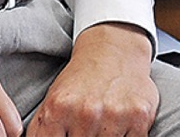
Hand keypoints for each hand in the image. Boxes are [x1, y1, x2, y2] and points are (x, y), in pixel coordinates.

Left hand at [26, 22, 157, 136]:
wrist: (114, 50)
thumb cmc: (81, 80)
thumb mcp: (51, 102)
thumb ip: (40, 132)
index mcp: (59, 109)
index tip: (68, 134)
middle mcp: (86, 112)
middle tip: (84, 128)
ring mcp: (114, 116)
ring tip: (101, 125)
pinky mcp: (139, 118)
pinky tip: (119, 127)